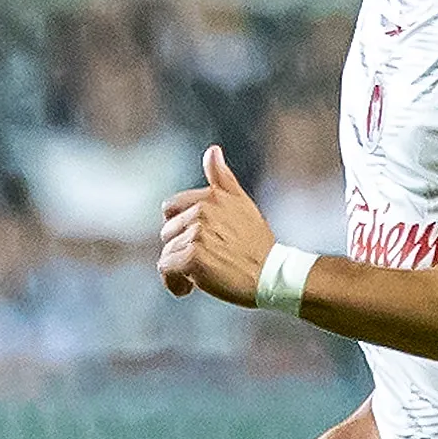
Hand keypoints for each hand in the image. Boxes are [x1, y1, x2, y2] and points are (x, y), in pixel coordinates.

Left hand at [159, 145, 273, 304]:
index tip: (198, 242)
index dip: (180, 228)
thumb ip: (222, 179)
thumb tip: (212, 150)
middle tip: (205, 262)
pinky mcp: (192, 257)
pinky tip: (189, 288)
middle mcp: (202, 211)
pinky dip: (174, 283)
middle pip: (167, 233)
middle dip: (180, 250)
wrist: (272, 275)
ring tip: (202, 276)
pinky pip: (166, 268)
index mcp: (210, 197)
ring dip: (179, 269)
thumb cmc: (256, 244)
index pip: (170, 209)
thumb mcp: (242, 204)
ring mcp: (196, 233)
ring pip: (166, 253)